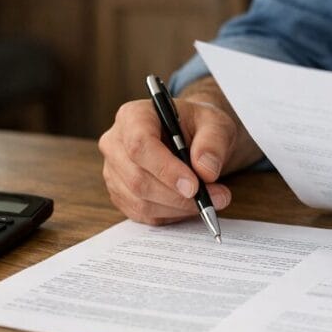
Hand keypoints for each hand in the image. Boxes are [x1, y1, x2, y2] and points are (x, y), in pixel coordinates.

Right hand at [99, 97, 236, 225]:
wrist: (195, 139)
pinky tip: (190, 205)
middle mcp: (116, 143)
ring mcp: (115, 172)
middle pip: (138, 179)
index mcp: (133, 116)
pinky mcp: (121, 195)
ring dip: (179, 207)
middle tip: (216, 197)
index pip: (139, 144)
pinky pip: (144, 215)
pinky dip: (172, 215)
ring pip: (141, 202)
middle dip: (179, 195)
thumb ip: (213, 143)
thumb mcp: (216, 124)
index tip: (194, 186)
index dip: (166, 169)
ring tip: (210, 200)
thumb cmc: (200, 126)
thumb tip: (206, 171)